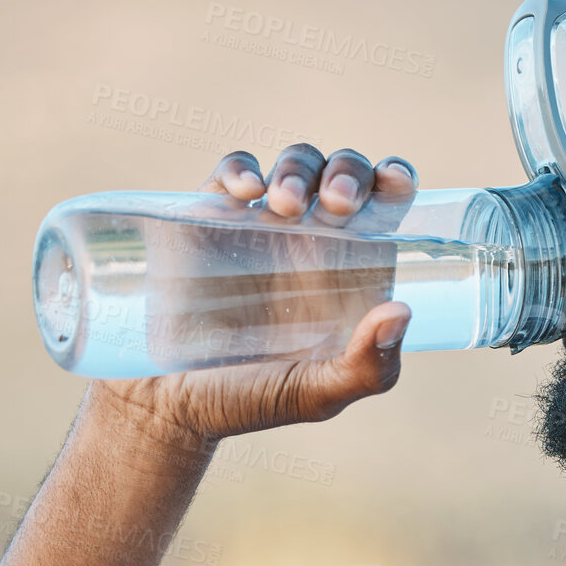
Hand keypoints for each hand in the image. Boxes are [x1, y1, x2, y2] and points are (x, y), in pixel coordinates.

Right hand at [88, 144, 419, 446]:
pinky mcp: (209, 217)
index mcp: (351, 269)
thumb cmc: (249, 400)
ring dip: (299, 169)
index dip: (394, 180)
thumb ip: (368, 368)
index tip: (394, 182)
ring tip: (286, 204)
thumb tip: (400, 312)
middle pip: (344, 173)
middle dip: (349, 171)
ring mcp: (262, 223)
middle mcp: (313, 238)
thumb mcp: (316, 395)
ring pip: (295, 164)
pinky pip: (231, 174)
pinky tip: (246, 193)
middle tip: (337, 203)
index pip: (386, 206)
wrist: (165, 401)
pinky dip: (241, 169)